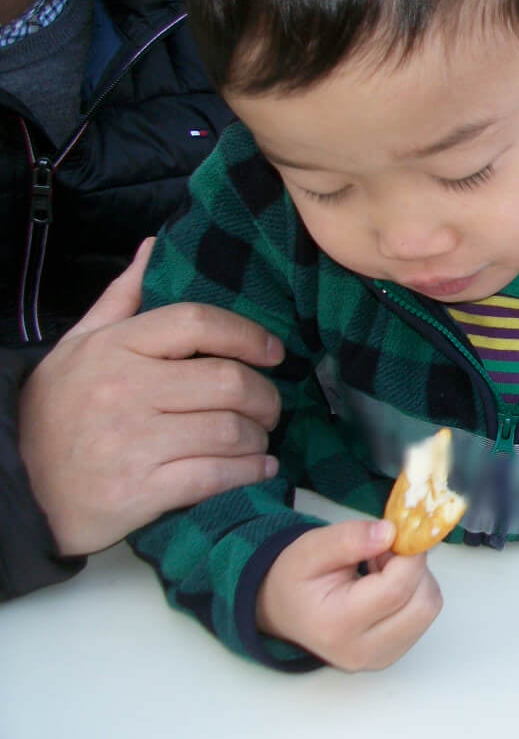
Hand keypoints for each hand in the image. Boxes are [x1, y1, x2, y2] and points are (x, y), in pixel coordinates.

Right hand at [18, 238, 283, 554]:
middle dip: (265, 397)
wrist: (20, 489)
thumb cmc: (61, 411)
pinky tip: (257, 469)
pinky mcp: (139, 491)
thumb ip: (121, 299)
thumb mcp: (78, 348)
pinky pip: (217, 475)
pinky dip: (249, 472)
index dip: (248, 335)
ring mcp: (131, 442)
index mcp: (113, 348)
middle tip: (268, 409)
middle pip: (228, 381)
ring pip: (230, 430)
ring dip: (258, 438)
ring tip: (257, 440)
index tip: (272, 352)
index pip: (197, 322)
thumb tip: (155, 248)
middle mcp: (122, 390)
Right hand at [256, 519, 442, 670]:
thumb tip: (391, 532)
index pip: (395, 589)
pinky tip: (386, 586)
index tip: (394, 534)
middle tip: (384, 553)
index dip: (407, 555)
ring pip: (428, 607)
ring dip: (416, 579)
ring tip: (382, 569)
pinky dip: (415, 592)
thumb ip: (349, 538)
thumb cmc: (296, 580)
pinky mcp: (393, 654)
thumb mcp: (310, 548)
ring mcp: (380, 657)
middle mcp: (362, 651)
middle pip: (422, 604)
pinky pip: (424, 616)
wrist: (285, 612)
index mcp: (336, 626)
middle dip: (413, 568)